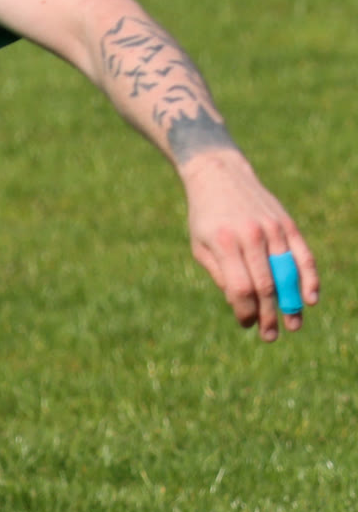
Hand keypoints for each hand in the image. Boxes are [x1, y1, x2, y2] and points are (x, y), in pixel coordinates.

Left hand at [181, 147, 318, 341]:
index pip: (240, 288)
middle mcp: (251, 235)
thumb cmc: (206, 217)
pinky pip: (302, 254)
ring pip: (286, 273)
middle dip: (268, 315)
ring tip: (293, 325)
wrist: (219, 175)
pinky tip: (310, 298)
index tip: (246, 324)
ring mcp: (272, 228)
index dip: (245, 311)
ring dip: (291, 303)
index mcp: (224, 243)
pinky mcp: (286, 223)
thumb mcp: (200, 247)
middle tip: (269, 336)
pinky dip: (309, 277)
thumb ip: (220, 274)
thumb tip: (241, 304)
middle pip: (265, 285)